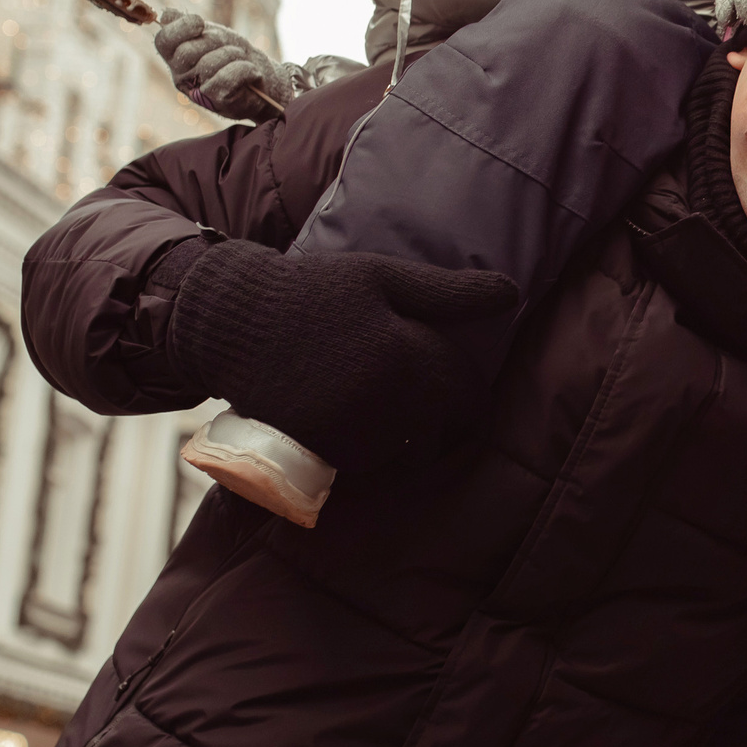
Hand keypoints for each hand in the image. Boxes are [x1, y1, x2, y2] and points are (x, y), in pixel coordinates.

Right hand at [156, 8, 295, 120]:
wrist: (263, 79)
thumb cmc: (232, 54)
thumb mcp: (210, 33)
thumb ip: (186, 24)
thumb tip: (167, 14)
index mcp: (174, 57)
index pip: (163, 41)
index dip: (181, 27)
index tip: (200, 23)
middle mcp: (180, 77)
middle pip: (188, 52)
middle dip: (215, 40)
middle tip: (229, 46)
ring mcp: (198, 92)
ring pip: (209, 63)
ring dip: (233, 54)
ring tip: (240, 59)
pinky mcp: (218, 102)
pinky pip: (227, 78)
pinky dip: (244, 69)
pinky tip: (250, 72)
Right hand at [163, 241, 520, 469]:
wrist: (232, 324)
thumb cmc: (313, 293)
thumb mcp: (383, 278)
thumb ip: (449, 293)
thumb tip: (514, 293)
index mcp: (409, 357)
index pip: (468, 394)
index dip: (464, 389)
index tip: (448, 379)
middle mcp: (387, 404)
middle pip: (442, 432)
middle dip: (439, 420)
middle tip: (409, 395)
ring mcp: (353, 435)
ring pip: (406, 454)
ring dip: (403, 440)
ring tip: (372, 402)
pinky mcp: (321, 457)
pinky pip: (366, 467)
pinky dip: (366, 453)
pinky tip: (348, 420)